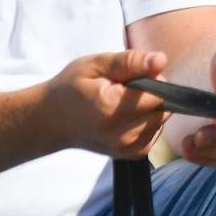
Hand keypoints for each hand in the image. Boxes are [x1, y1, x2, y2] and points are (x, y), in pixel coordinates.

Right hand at [46, 49, 170, 159]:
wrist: (53, 120)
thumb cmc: (72, 87)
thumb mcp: (96, 64)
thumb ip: (130, 62)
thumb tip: (162, 60)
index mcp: (112, 108)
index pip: (158, 93)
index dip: (149, 79)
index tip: (130, 76)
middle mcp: (123, 134)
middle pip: (162, 108)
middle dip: (151, 94)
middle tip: (124, 89)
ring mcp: (128, 148)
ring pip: (161, 120)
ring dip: (150, 108)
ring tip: (122, 102)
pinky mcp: (133, 155)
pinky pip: (156, 132)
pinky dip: (148, 121)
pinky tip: (127, 115)